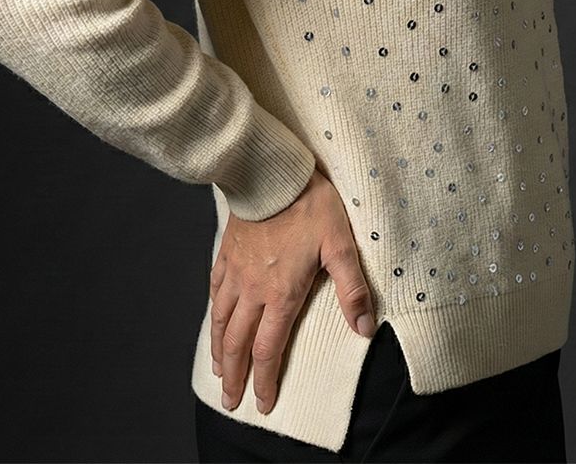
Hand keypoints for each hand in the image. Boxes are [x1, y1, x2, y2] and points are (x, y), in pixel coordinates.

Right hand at [208, 166, 376, 414]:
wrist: (271, 172)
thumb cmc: (309, 204)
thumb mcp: (340, 244)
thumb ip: (351, 288)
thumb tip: (363, 328)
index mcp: (281, 293)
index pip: (268, 349)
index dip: (264, 380)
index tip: (261, 403)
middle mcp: (253, 289)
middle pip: (238, 343)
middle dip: (234, 376)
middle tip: (230, 400)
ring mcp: (236, 270)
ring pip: (221, 320)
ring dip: (218, 350)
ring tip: (217, 370)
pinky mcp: (227, 251)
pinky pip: (214, 289)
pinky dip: (212, 311)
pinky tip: (213, 317)